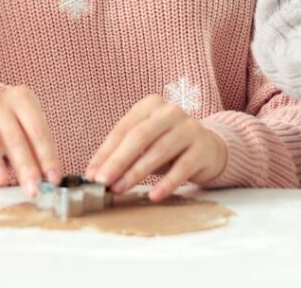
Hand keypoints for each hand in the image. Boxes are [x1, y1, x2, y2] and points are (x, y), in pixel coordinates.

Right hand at [0, 85, 59, 195]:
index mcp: (21, 97)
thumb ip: (38, 150)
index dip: (46, 155)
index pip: (37, 128)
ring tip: (2, 181)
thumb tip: (52, 179)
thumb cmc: (11, 125)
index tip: (53, 179)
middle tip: (32, 188)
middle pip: (13, 134)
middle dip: (24, 164)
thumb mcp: (27, 129)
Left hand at [85, 95, 227, 202]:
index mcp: (150, 105)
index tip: (92, 174)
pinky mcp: (202, 148)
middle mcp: (169, 112)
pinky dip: (167, 182)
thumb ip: (124, 153)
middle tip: (102, 181)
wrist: (208, 148)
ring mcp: (188, 128)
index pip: (123, 129)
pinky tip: (154, 195)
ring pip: (159, 150)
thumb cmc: (168, 146)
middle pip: (140, 136)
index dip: (106, 152)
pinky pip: (182, 167)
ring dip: (137, 172)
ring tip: (120, 189)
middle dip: (118, 160)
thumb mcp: (146, 143)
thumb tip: (96, 173)